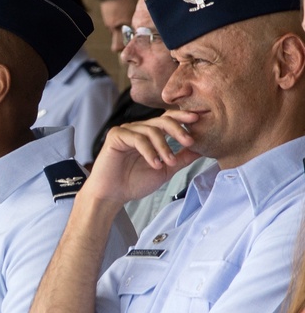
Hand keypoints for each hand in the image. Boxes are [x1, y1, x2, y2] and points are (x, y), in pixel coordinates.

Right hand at [87, 111, 202, 204]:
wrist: (112, 195)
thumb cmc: (134, 183)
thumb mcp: (165, 169)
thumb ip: (181, 158)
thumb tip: (201, 149)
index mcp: (149, 134)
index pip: (168, 119)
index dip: (183, 117)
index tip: (199, 120)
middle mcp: (137, 129)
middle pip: (162, 120)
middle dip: (178, 130)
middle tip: (190, 141)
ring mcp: (126, 131)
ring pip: (151, 130)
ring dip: (164, 147)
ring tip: (168, 163)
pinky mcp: (116, 136)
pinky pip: (137, 138)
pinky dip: (149, 151)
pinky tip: (154, 164)